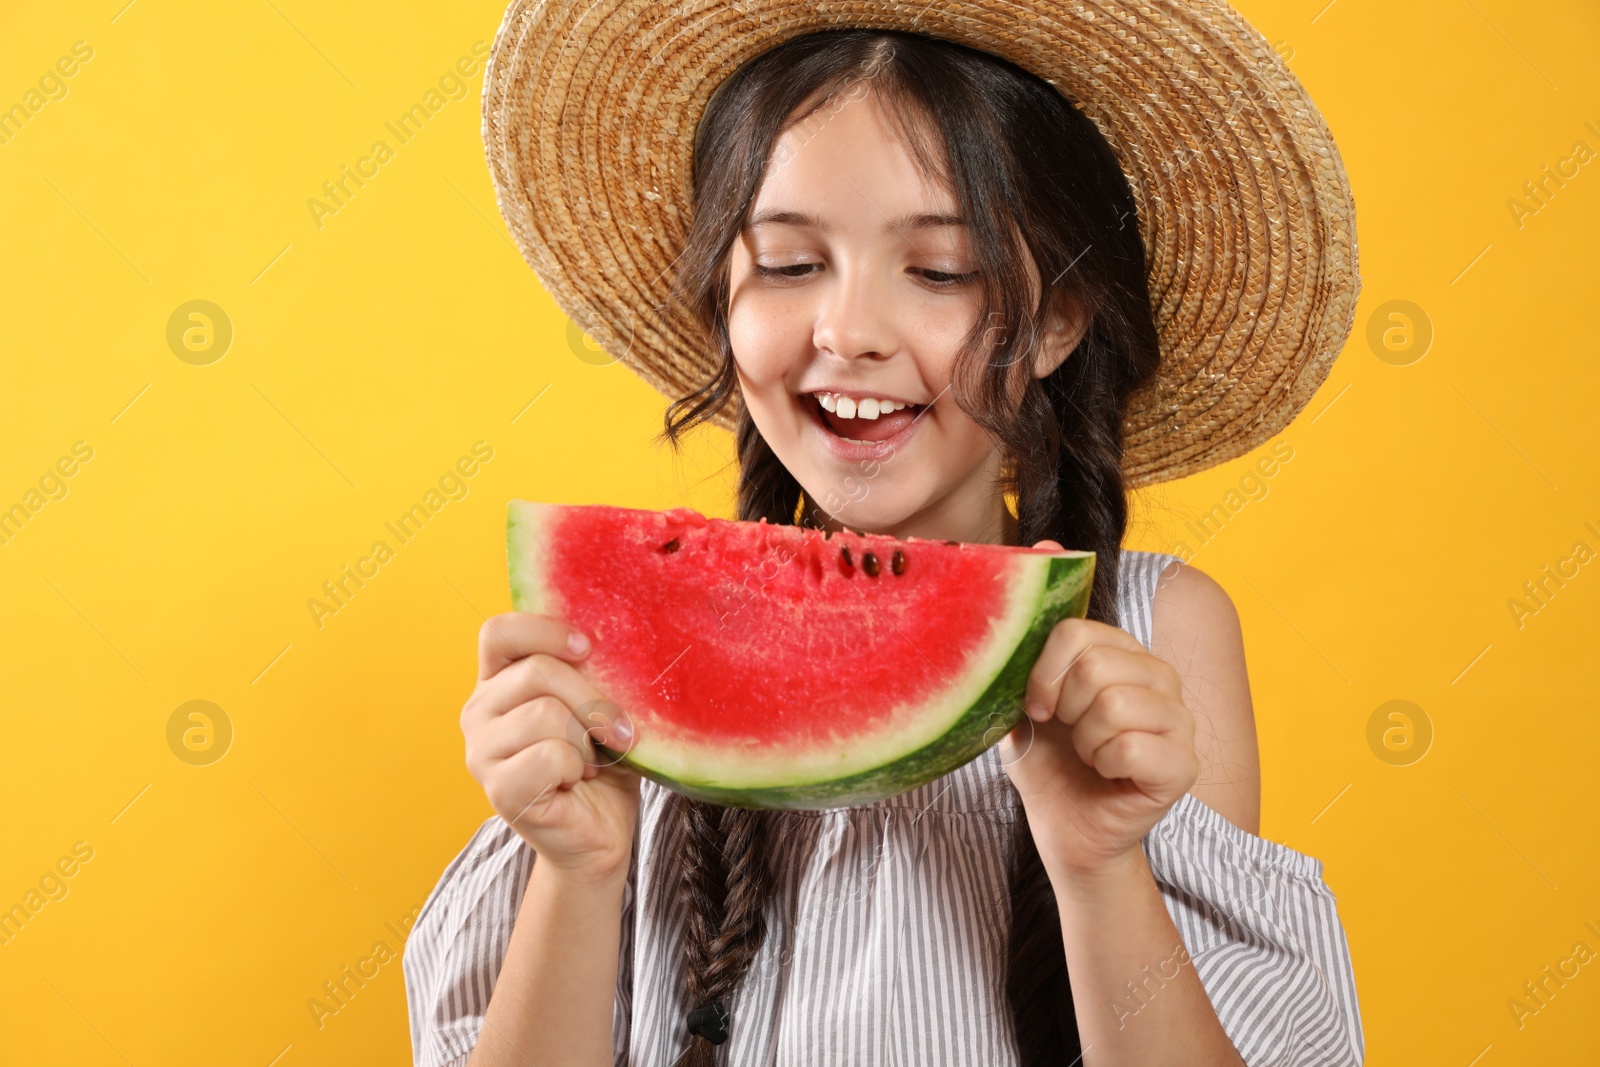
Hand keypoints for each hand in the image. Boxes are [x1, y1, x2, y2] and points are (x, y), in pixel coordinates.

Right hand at [461, 612, 641, 882]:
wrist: (600, 834)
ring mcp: (481, 752)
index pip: (499, 633)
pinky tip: (575, 782)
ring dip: (586, 740)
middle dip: (592, 699)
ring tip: (587, 762)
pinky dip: (577, 767)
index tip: (588, 648)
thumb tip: (617, 644)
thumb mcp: (599, 707)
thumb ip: (592, 673)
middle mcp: (479, 712)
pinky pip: (549, 755)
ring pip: (545, 712)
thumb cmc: (602, 764)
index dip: (544, 631)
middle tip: (618, 731)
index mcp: (498, 682)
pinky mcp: (498, 790)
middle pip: (538, 671)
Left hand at [999, 541, 1197, 879]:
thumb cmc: (1048, 761)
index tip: (1038, 703)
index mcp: (1123, 652)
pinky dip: (1105, 764)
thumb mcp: (1023, 693)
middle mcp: (1159, 676)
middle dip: (1065, 709)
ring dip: (1084, 740)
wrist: (1064, 829)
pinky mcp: (1183, 764)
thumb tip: (1043, 545)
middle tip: (1068, 732)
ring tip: (1089, 754)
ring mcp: (1178, 719)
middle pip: (1096, 666)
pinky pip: (1133, 746)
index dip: (1044, 672)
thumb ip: (1029, 630)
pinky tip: (1109, 773)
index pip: (1077, 633)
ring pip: (1114, 705)